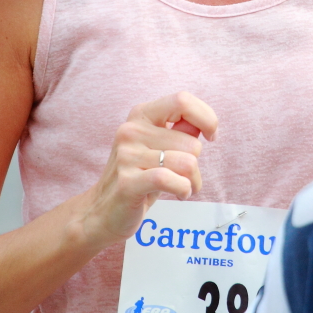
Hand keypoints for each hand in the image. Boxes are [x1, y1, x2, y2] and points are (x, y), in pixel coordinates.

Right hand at [80, 92, 217, 247]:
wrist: (102, 212)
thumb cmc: (139, 177)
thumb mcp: (159, 148)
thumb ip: (181, 131)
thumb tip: (206, 122)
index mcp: (140, 115)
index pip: (182, 100)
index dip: (207, 118)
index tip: (211, 136)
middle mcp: (130, 130)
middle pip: (191, 142)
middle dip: (197, 165)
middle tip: (185, 177)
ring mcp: (127, 156)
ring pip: (186, 163)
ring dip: (193, 181)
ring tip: (182, 187)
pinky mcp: (128, 182)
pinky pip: (171, 180)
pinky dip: (184, 189)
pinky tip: (180, 194)